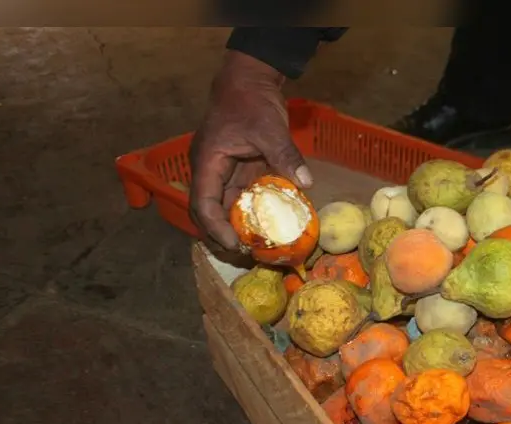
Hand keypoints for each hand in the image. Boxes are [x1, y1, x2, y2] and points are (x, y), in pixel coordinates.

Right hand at [189, 51, 313, 251]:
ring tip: (258, 250)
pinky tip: (269, 229)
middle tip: (248, 256)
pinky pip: (242, 200)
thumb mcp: (269, 128)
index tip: (235, 244)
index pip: (203, 204)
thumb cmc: (251, 102)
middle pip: (209, 214)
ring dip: (238, 230)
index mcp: (207, 163)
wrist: (249, 81)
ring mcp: (224, 174)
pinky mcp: (238, 173)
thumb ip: (285, 155)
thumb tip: (306, 182)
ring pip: (225, 211)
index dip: (216, 228)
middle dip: (223, 237)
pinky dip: (252, 216)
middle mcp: (210, 172)